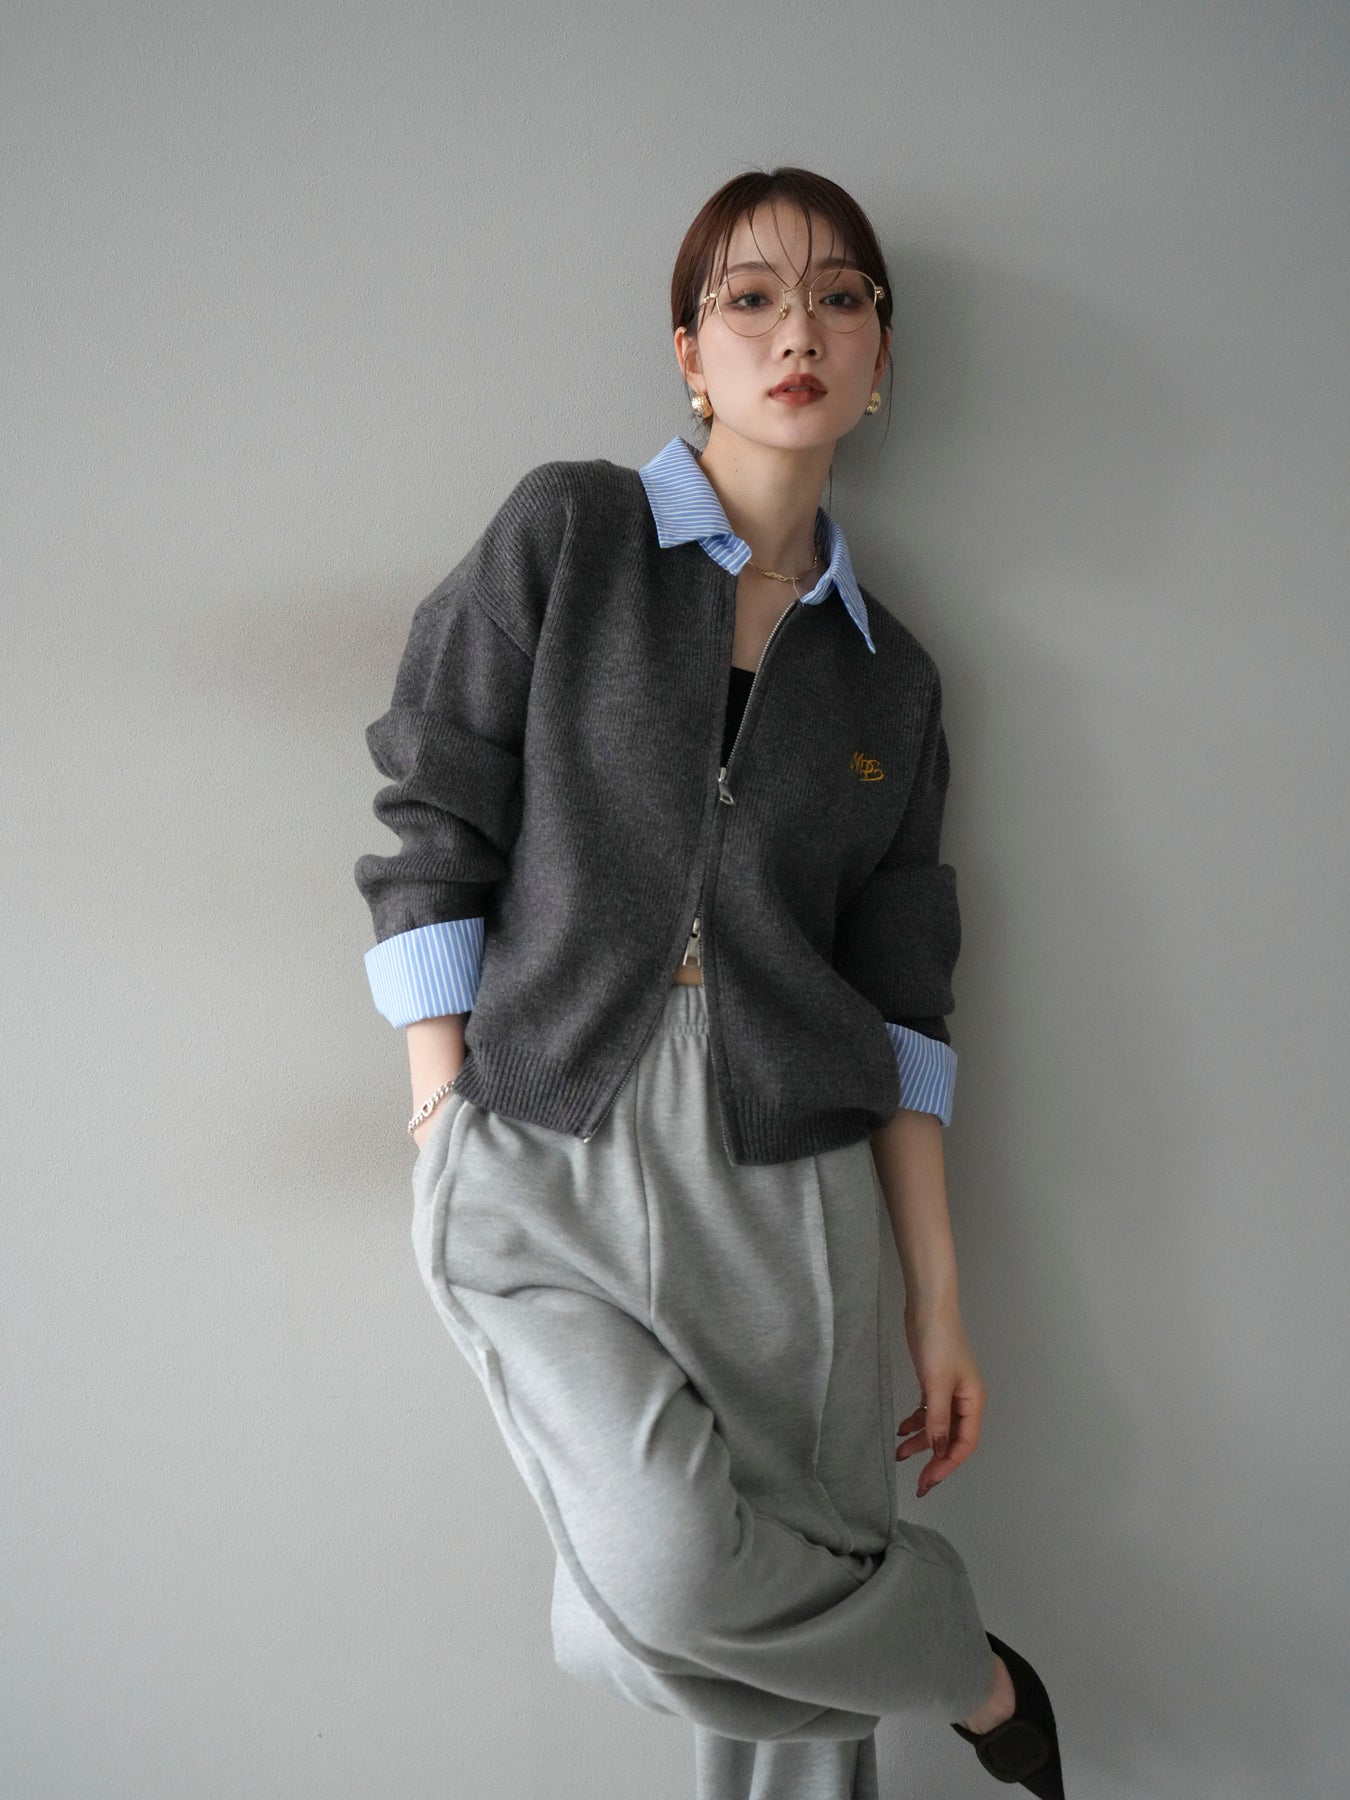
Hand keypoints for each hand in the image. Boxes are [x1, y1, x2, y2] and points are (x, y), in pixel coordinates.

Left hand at [895, 1304, 986, 1497]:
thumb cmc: (938, 1342)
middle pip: (953, 1439)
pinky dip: (917, 1422)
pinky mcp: (936, 1382)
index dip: (947, 1465)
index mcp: (974, 1401)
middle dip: (935, 1459)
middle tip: (917, 1481)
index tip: (928, 1481)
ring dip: (921, 1442)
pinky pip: (929, 1412)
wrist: (927, 1307)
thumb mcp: (936, 1383)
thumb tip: (938, 1450)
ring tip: (899, 1454)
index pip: (964, 1443)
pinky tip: (901, 1429)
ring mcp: (951, 1391)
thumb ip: (937, 1419)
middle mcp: (966, 1399)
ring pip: (939, 1426)